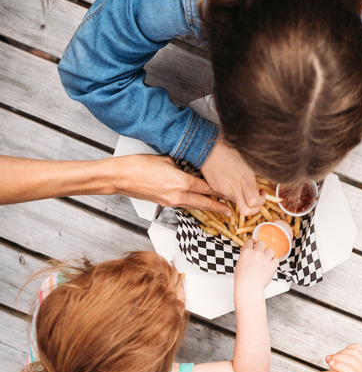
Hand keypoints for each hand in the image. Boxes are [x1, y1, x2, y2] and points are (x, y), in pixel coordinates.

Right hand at [115, 154, 230, 214]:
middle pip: (204, 203)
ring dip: (206, 207)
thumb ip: (181, 166)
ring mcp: (170, 201)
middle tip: (230, 212)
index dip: (220, 192)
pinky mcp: (163, 204)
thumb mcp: (166, 159)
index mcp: (182, 182)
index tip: (230, 195)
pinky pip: (182, 205)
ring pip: (194, 206)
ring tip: (218, 210)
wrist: (121, 176)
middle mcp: (178, 195)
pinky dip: (192, 204)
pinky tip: (196, 203)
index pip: (207, 188)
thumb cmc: (139, 165)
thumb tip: (188, 169)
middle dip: (218, 207)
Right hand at [200, 135, 264, 215]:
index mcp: (245, 179)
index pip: (254, 202)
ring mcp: (223, 189)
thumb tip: (259, 185)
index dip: (261, 201)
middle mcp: (234, 187)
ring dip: (243, 202)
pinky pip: (226, 196)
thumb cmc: (230, 148)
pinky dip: (234, 194)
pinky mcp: (216, 187)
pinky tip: (234, 184)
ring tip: (245, 191)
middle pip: (246, 211)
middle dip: (254, 209)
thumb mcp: (248, 161)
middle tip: (256, 199)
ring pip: (236, 205)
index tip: (261, 192)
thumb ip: (254, 176)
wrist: (208, 146)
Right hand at [234, 238, 278, 302]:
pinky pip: (276, 259)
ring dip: (268, 255)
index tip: (254, 245)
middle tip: (260, 254)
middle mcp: (256, 253)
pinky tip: (270, 266)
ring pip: (270, 250)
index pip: (250, 241)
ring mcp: (265, 258)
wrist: (249, 288)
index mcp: (246, 252)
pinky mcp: (272, 265)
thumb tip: (251, 253)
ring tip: (265, 262)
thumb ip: (246, 256)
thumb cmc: (242, 279)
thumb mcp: (239, 264)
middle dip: (261, 248)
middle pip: (262, 243)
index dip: (253, 243)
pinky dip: (274, 262)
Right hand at [324, 344, 361, 371]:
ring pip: (355, 352)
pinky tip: (343, 353)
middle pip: (352, 360)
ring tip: (335, 357)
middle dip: (337, 357)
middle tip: (328, 358)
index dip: (338, 365)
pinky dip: (348, 348)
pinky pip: (358, 347)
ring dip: (342, 352)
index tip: (329, 362)